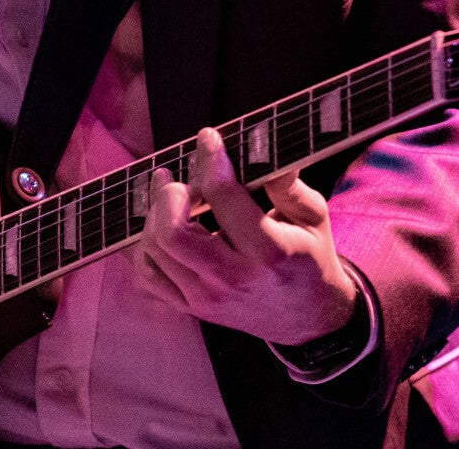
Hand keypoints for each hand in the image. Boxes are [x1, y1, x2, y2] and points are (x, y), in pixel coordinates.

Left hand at [134, 126, 359, 345]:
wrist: (309, 319)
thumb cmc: (310, 259)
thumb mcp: (313, 217)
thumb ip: (287, 183)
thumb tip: (261, 144)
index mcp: (269, 251)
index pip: (223, 197)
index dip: (210, 159)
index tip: (208, 138)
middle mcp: (234, 277)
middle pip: (173, 232)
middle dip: (169, 194)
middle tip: (178, 177)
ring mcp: (208, 297)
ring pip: (156, 250)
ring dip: (155, 215)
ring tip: (169, 194)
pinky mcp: (193, 308)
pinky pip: (149, 275)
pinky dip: (145, 245)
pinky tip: (158, 224)